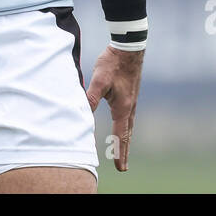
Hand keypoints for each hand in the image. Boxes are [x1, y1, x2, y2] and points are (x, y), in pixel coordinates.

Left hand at [85, 46, 143, 171]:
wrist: (129, 48)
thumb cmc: (113, 63)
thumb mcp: (99, 80)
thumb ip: (91, 97)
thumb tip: (83, 114)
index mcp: (123, 107)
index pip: (120, 134)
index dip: (118, 151)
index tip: (120, 167)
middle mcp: (129, 107)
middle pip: (126, 134)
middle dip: (123, 150)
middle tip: (123, 166)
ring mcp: (131, 100)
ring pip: (128, 125)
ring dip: (125, 139)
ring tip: (123, 149)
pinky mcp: (130, 94)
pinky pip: (128, 116)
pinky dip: (126, 126)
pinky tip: (123, 125)